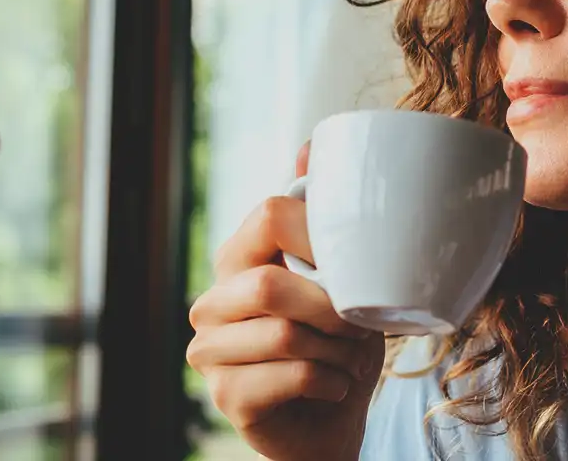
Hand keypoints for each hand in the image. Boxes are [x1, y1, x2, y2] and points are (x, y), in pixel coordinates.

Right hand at [188, 144, 385, 460]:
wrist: (332, 419)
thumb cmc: (335, 343)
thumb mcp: (342, 276)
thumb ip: (322, 219)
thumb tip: (307, 148)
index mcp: (239, 257)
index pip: (270, 214)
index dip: (320, 236)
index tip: (351, 268)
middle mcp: (212, 301)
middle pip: (270, 284)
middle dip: (331, 308)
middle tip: (357, 326)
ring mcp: (210, 351)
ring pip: (284, 335)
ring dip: (337, 350)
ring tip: (348, 358)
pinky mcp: (224, 396)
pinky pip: (292, 376)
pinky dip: (332, 381)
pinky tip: (334, 385)